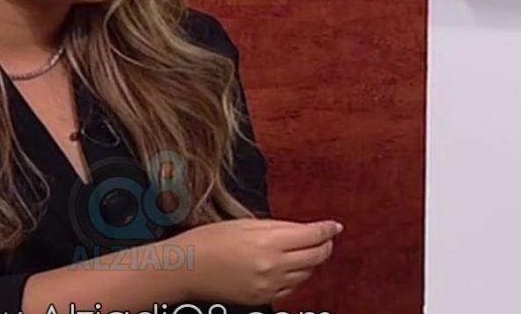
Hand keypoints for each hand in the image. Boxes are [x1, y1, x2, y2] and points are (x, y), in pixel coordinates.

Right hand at [171, 218, 341, 304]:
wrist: (186, 268)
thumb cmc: (209, 240)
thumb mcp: (245, 223)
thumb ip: (278, 227)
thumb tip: (304, 229)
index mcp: (268, 243)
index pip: (312, 236)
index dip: (327, 230)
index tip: (334, 226)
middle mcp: (272, 267)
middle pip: (316, 257)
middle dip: (325, 245)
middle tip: (326, 238)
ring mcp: (268, 286)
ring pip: (306, 274)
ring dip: (310, 261)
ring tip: (304, 250)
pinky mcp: (263, 299)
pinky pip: (290, 288)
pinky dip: (295, 276)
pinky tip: (288, 267)